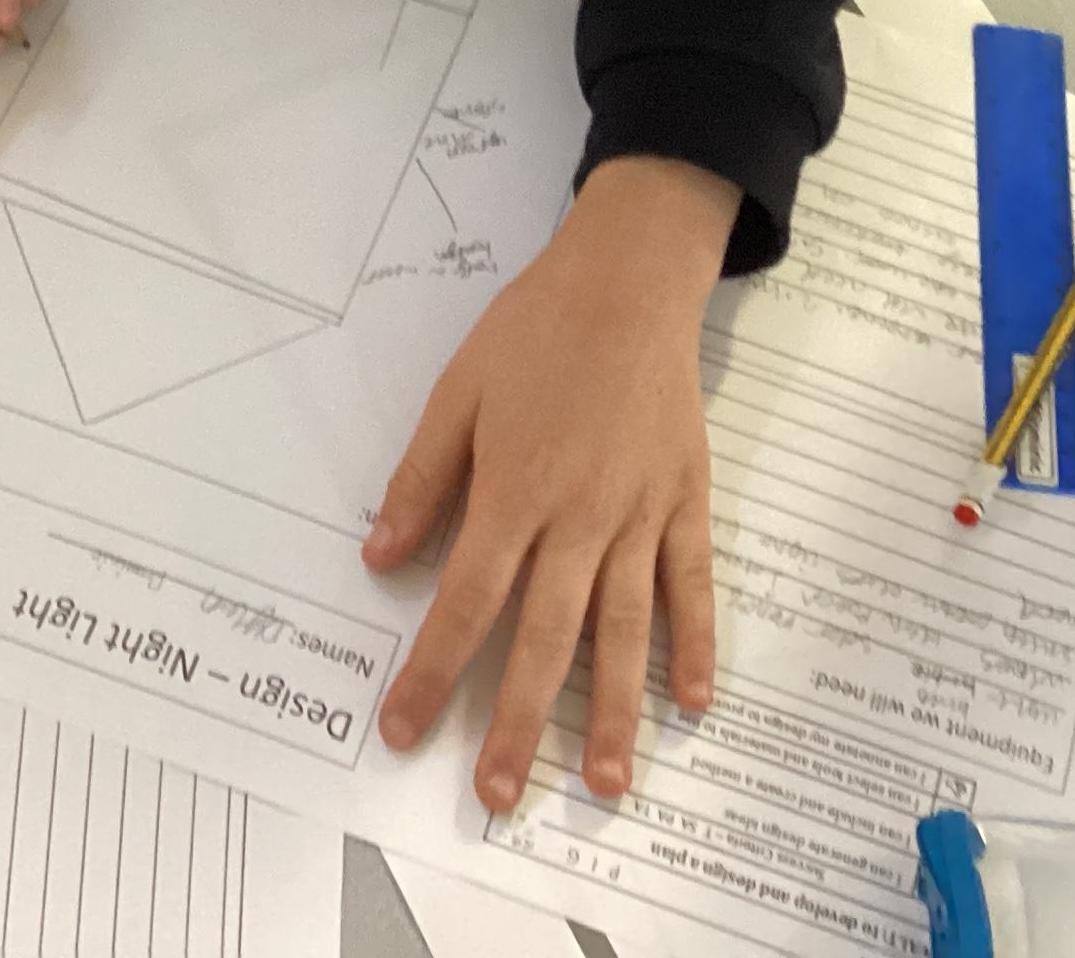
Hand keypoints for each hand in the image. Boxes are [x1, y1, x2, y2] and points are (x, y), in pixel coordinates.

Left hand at [363, 157, 735, 813]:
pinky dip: (695, 644)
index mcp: (515, 491)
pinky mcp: (686, 502)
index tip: (403, 729)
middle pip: (545, 638)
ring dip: (613, 712)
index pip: (466, 602)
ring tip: (605, 783)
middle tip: (499, 794)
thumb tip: (379, 557)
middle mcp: (580, 517)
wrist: (630, 280)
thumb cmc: (536, 331)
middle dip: (518, 723)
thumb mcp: (457, 394)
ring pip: (625, 631)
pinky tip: (692, 702)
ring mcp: (641, 514)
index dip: (431, 672)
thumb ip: (421, 480)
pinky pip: (694, 586)